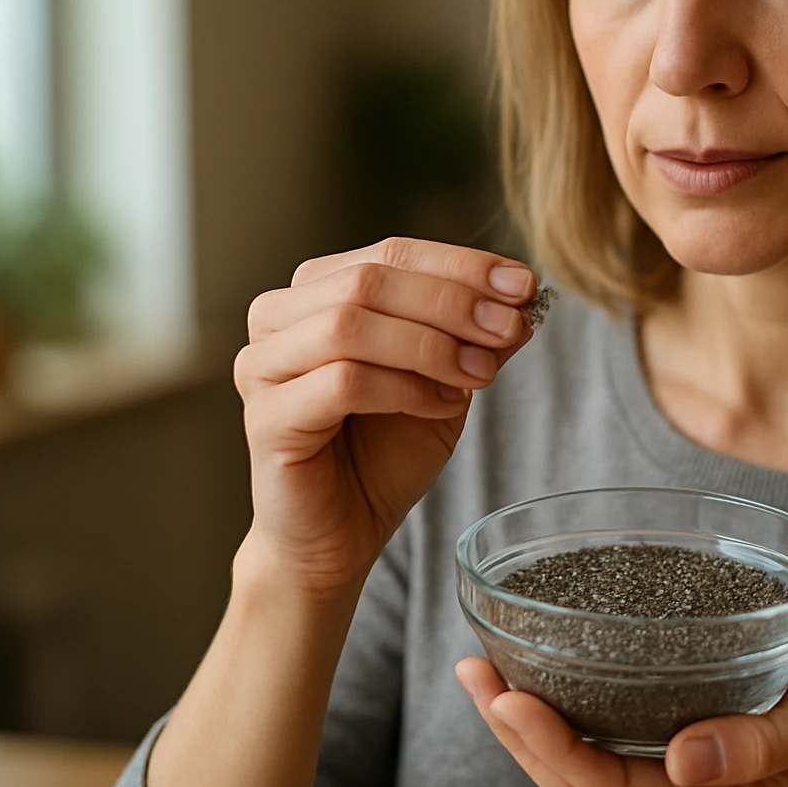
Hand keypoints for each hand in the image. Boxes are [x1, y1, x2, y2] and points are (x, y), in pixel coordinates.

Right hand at [234, 237, 537, 594]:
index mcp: (318, 292)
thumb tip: (523, 295)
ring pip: (350, 324)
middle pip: (370, 280)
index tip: (524, 284)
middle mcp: (278, 318)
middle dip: (453, 301)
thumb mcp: (446, 383)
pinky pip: (342, 383)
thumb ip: (474, 337)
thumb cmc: (384, 454)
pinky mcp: (267, 418)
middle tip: (510, 328)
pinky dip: (405, 389)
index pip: (393, 252)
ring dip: (431, 344)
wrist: (342, 535)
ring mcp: (263, 366)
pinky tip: (444, 406)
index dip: (462, 265)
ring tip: (481, 372)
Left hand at [456, 641, 787, 786]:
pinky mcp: (682, 745)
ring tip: (481, 672)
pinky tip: (537, 674)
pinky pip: (606, 744)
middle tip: (472, 671)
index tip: (508, 698)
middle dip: (517, 736)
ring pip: (583, 769)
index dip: (552, 750)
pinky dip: (562, 712)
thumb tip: (687, 760)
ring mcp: (680, 776)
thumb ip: (765, 743)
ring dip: (527, 726)